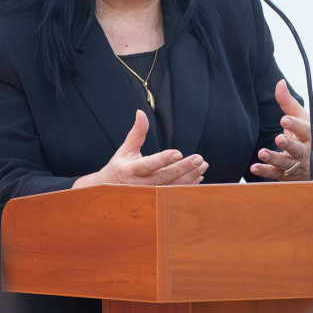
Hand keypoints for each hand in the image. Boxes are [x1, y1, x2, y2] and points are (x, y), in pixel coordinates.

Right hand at [74, 111, 207, 187]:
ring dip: (189, 177)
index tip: (178, 153)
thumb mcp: (125, 149)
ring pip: (171, 187)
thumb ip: (137, 132)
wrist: (109, 191)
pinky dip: (187, 186)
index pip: (148, 165)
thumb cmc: (119, 167)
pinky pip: (174, 193)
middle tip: (199, 159)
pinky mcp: (156, 200)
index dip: (163, 160)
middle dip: (183, 168)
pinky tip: (198, 177)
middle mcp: (140, 184)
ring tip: (202, 166)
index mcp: (131, 170)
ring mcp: (149, 194)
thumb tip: (141, 113)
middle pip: (164, 177)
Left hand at [250, 79, 312, 180]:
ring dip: (274, 158)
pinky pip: (274, 173)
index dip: (294, 125)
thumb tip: (280, 82)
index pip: (303, 129)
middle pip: (297, 148)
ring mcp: (294, 164)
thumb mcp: (299, 118)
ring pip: (285, 163)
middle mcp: (303, 151)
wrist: (312, 164)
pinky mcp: (284, 174)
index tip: (284, 119)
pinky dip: (264, 171)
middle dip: (288, 144)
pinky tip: (254, 167)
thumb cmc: (303, 135)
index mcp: (307, 135)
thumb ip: (287, 102)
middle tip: (279, 138)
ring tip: (262, 153)